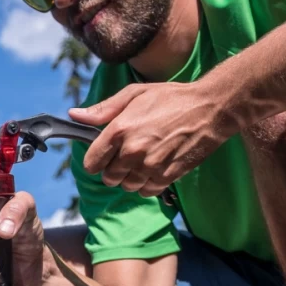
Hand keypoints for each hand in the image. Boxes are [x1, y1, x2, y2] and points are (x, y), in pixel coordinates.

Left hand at [71, 79, 236, 194]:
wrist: (210, 108)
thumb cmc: (171, 98)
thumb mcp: (134, 94)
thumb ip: (103, 109)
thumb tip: (74, 115)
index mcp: (119, 130)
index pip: (91, 163)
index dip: (96, 160)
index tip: (104, 155)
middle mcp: (132, 150)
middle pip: (108, 178)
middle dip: (114, 169)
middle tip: (127, 155)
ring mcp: (150, 165)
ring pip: (127, 186)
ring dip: (131, 178)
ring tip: (144, 159)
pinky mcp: (168, 175)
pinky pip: (147, 191)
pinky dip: (148, 184)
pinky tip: (156, 167)